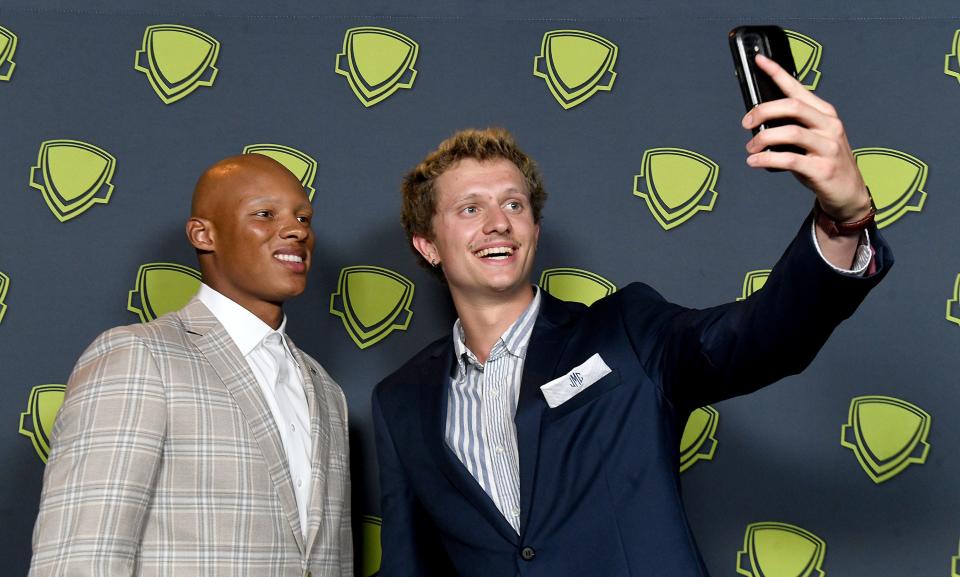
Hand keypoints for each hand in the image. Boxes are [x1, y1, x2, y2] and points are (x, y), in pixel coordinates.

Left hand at [742, 54, 871, 221]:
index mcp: (825, 113)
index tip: (758, 61)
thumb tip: (758, 118)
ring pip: (790, 132)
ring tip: (750, 148)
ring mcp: (828, 147)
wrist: (848, 192)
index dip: (777, 72)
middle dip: (763, 110)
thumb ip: (791, 125)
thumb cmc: (822, 162)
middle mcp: (829, 125)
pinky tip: (754, 161)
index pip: (798, 88)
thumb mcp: (811, 138)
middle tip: (746, 122)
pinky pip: (790, 159)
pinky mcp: (823, 168)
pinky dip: (767, 158)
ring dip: (763, 139)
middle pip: (792, 106)